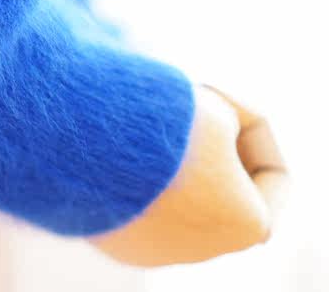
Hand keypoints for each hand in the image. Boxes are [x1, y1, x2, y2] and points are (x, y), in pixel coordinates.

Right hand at [89, 85, 287, 266]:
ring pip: (177, 193)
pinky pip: (138, 203)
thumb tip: (199, 134)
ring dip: (168, 155)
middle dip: (205, 138)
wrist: (71, 143)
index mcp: (247, 225)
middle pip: (222, 181)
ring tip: (137, 119)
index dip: (250, 122)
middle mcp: (204, 248)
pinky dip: (133, 173)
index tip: (208, 95)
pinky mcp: (116, 241)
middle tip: (174, 101)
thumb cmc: (157, 127)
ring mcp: (156, 249)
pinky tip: (109, 142)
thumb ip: (223, 122)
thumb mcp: (210, 106)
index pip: (272, 170)